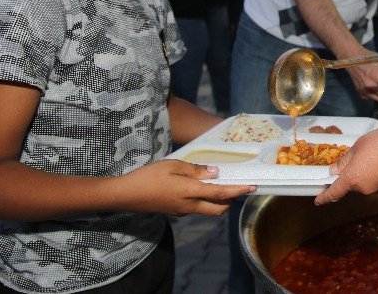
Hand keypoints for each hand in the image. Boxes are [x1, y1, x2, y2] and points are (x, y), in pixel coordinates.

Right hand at [119, 159, 253, 216]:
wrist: (125, 195)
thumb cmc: (148, 176)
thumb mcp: (172, 165)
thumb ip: (195, 170)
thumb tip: (215, 173)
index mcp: (189, 192)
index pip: (220, 193)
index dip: (238, 190)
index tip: (253, 187)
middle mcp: (188, 206)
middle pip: (218, 209)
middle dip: (231, 200)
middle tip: (237, 186)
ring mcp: (181, 212)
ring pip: (208, 210)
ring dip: (218, 201)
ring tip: (219, 184)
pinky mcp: (175, 212)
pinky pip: (196, 208)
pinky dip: (204, 200)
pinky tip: (199, 188)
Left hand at [315, 128, 377, 204]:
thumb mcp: (359, 145)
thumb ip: (345, 159)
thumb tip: (335, 170)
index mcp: (352, 178)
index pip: (334, 193)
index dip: (324, 197)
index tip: (317, 200)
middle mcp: (363, 188)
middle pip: (351, 183)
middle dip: (351, 173)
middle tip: (357, 156)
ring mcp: (377, 189)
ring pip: (364, 181)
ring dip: (364, 171)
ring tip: (374, 153)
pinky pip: (376, 180)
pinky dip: (375, 172)